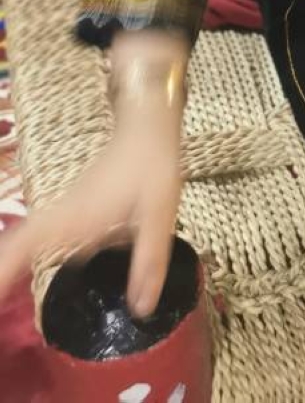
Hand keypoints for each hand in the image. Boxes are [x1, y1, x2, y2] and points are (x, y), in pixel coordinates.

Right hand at [0, 106, 182, 318]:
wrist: (146, 127)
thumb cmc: (152, 167)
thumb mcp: (158, 215)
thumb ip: (149, 259)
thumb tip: (140, 309)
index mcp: (76, 218)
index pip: (25, 244)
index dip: (2, 269)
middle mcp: (63, 215)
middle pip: (18, 244)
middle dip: (2, 270)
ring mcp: (67, 209)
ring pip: (29, 239)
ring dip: (12, 263)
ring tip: (2, 291)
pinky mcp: (75, 207)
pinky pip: (44, 233)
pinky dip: (29, 252)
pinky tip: (34, 268)